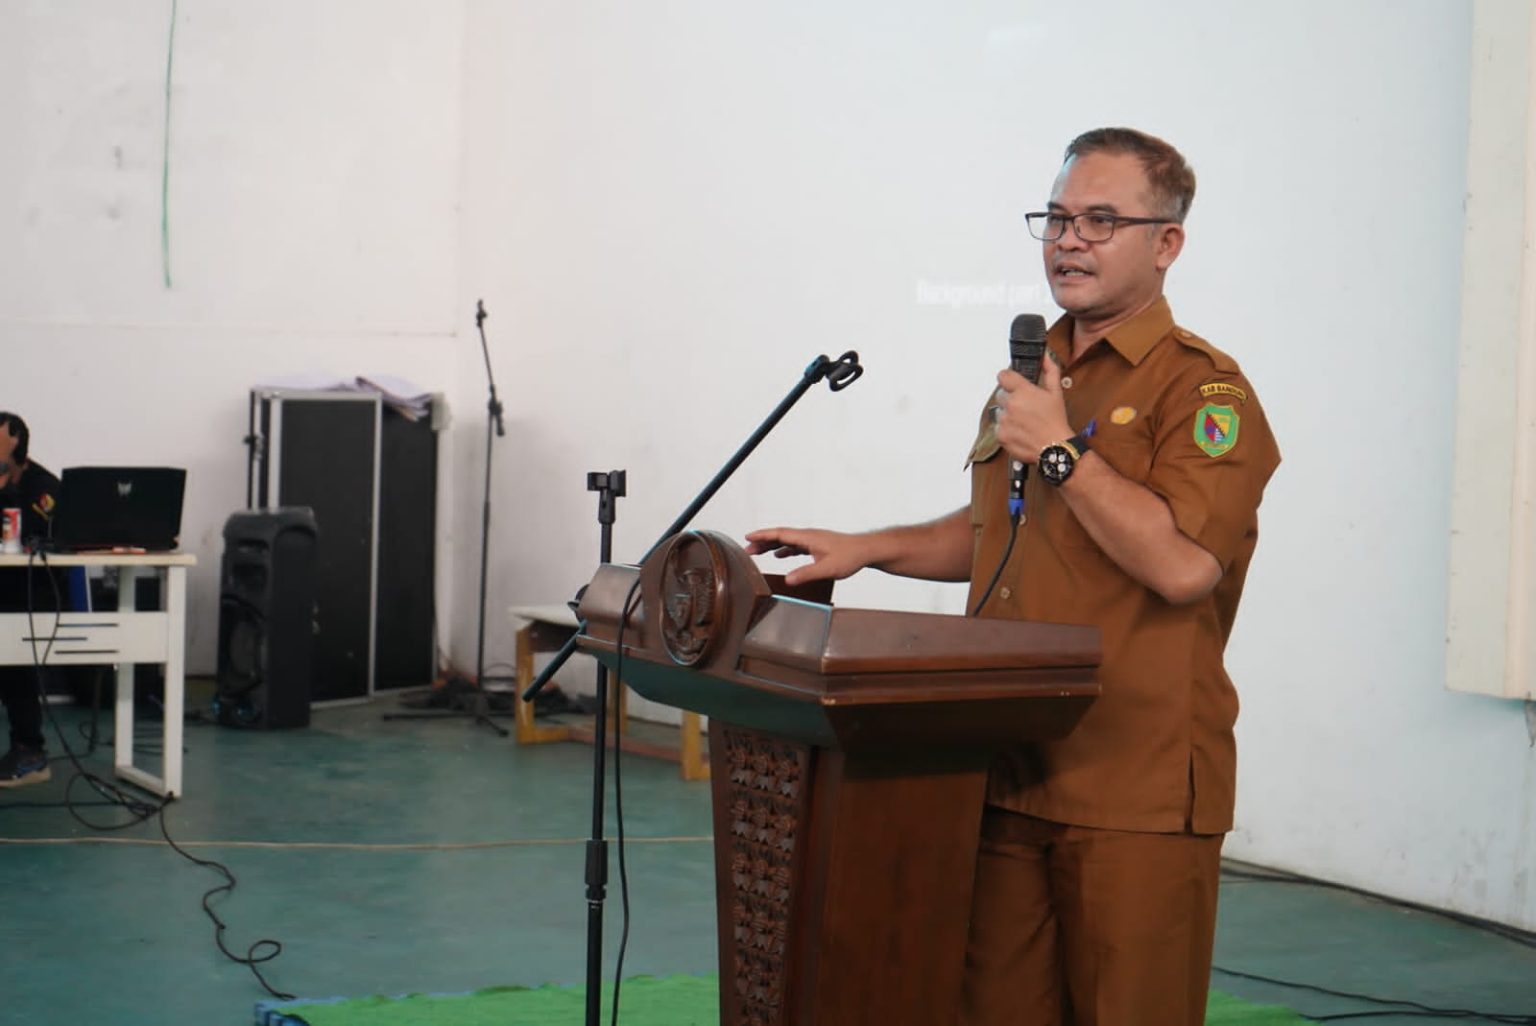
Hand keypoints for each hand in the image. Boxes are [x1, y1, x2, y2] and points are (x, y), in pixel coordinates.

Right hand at [743, 527, 871, 585]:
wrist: (866, 550)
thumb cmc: (850, 557)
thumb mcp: (827, 568)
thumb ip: (806, 574)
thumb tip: (788, 580)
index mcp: (807, 537)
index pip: (780, 534)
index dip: (762, 536)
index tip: (748, 537)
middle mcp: (808, 536)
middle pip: (780, 536)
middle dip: (762, 542)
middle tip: (747, 550)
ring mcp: (813, 540)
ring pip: (787, 540)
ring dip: (771, 546)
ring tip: (757, 553)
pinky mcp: (817, 545)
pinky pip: (795, 545)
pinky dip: (784, 549)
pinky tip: (780, 556)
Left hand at [994, 353, 1072, 464]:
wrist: (1055, 447)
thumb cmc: (1056, 421)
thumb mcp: (1056, 392)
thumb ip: (1050, 370)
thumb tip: (1045, 356)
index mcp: (1022, 391)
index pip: (1002, 376)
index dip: (1008, 379)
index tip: (1013, 384)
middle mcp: (1011, 404)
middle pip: (1001, 395)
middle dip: (1011, 399)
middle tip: (1025, 407)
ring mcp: (1004, 420)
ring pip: (1000, 411)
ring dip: (1008, 414)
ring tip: (1024, 421)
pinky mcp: (1000, 435)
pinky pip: (998, 427)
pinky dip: (1007, 429)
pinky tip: (1020, 431)